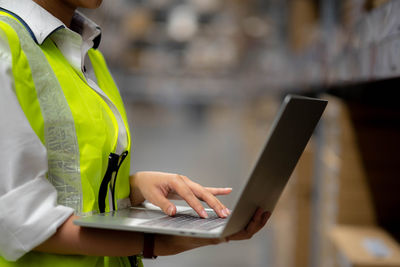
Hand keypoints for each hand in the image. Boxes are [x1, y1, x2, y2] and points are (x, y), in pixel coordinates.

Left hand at [129, 171, 231, 217]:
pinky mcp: (189, 187)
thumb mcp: (153, 196)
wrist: (146, 180)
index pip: (188, 194)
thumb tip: (173, 212)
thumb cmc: (149, 186)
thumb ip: (164, 204)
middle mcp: (184, 180)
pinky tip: (227, 191)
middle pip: (202, 192)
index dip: (197, 205)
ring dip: (216, 201)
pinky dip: (216, 191)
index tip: (204, 215)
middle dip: (213, 203)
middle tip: (222, 214)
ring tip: (226, 210)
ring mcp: (188, 183)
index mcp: (175, 180)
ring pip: (205, 192)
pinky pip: (204, 190)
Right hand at [154, 207, 270, 255]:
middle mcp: (225, 236)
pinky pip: (235, 220)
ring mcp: (224, 232)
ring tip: (259, 205)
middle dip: (259, 220)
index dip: (255, 224)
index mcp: (222, 237)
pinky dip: (241, 213)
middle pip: (249, 230)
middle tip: (267, 208)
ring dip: (252, 217)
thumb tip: (224, 240)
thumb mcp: (196, 233)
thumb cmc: (183, 235)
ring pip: (243, 225)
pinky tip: (244, 205)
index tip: (260, 211)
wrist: (174, 240)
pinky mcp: (220, 227)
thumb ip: (210, 237)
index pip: (245, 233)